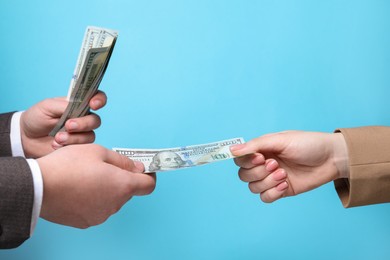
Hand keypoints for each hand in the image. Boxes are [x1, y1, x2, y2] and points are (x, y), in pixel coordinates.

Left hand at [20, 91, 106, 157]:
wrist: (26, 137)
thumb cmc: (37, 117)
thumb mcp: (47, 106)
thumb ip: (64, 105)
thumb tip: (79, 108)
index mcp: (77, 104)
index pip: (96, 98)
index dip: (100, 100)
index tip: (93, 104)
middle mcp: (82, 118)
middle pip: (95, 120)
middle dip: (83, 124)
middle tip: (68, 126)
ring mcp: (80, 133)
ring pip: (90, 136)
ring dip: (74, 137)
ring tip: (57, 138)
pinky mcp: (77, 146)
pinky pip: (83, 147)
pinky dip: (69, 146)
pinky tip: (56, 144)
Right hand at [37, 144, 155, 227]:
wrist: (37, 187)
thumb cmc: (69, 165)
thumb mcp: (98, 152)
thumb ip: (123, 161)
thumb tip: (139, 168)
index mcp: (122, 186)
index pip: (149, 185)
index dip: (149, 175)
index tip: (143, 169)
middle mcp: (115, 204)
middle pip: (127, 191)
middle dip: (120, 178)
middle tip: (102, 167)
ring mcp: (100, 215)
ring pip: (111, 199)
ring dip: (105, 189)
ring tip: (85, 177)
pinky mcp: (85, 222)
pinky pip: (96, 208)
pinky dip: (92, 199)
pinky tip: (77, 189)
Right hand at [231, 131, 348, 202]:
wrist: (332, 158)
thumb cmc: (308, 144)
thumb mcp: (280, 140)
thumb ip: (255, 145)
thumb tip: (231, 150)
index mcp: (261, 150)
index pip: (240, 159)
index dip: (246, 161)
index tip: (260, 158)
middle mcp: (263, 164)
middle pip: (244, 175)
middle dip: (258, 172)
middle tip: (276, 165)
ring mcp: (272, 179)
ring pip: (253, 188)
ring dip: (267, 182)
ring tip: (284, 174)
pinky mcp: (281, 191)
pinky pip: (265, 198)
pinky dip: (272, 193)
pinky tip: (285, 185)